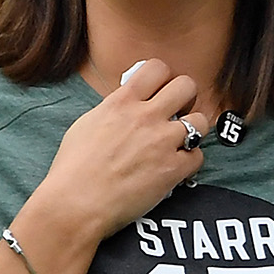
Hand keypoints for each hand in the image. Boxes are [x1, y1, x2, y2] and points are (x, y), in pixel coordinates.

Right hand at [23, 61, 205, 245]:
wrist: (74, 205)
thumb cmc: (72, 170)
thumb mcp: (86, 125)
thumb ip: (113, 109)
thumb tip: (128, 103)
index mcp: (121, 103)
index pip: (157, 68)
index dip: (164, 78)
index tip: (161, 90)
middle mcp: (145, 116)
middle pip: (187, 86)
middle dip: (186, 98)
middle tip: (177, 114)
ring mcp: (162, 142)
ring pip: (201, 121)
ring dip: (193, 131)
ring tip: (179, 143)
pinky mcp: (172, 169)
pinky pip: (198, 156)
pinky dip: (190, 163)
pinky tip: (175, 169)